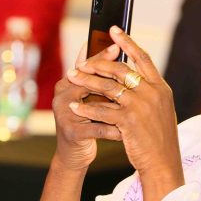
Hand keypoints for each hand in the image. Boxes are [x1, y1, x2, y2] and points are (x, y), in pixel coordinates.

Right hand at [51, 45, 121, 170]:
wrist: (73, 154)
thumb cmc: (87, 122)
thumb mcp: (92, 99)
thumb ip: (101, 80)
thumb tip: (119, 53)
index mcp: (67, 84)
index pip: (86, 64)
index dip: (102, 56)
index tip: (118, 46)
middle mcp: (62, 95)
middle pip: (88, 80)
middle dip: (111, 75)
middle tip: (130, 72)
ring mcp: (65, 114)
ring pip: (95, 103)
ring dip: (117, 104)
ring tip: (137, 103)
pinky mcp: (72, 132)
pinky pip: (99, 128)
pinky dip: (116, 128)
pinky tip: (131, 129)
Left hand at [67, 26, 184, 200]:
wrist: (163, 162)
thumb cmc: (159, 139)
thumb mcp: (160, 110)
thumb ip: (149, 92)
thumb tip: (131, 77)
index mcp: (160, 88)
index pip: (143, 58)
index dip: (127, 42)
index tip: (113, 29)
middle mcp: (152, 93)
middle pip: (120, 69)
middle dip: (97, 63)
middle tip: (81, 62)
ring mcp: (141, 106)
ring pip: (108, 87)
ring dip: (87, 81)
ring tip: (72, 77)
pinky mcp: (129, 121)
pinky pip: (102, 109)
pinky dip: (86, 106)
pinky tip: (74, 104)